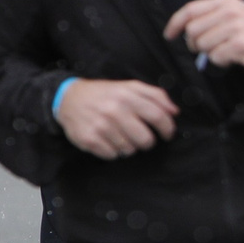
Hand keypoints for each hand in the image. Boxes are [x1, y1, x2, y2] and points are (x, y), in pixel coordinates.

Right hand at [58, 78, 179, 157]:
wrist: (69, 98)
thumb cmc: (106, 94)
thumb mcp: (131, 87)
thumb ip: (156, 95)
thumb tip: (175, 112)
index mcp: (128, 96)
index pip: (158, 117)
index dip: (168, 129)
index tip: (168, 134)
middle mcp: (114, 111)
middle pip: (146, 140)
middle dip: (147, 142)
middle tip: (142, 137)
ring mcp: (101, 126)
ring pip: (129, 150)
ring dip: (129, 146)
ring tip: (121, 136)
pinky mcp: (89, 139)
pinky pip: (112, 155)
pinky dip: (113, 151)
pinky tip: (108, 140)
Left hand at [162, 0, 243, 74]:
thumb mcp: (237, 15)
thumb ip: (213, 16)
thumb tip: (185, 28)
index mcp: (226, 2)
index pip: (190, 10)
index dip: (175, 23)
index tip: (169, 34)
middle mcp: (230, 12)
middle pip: (192, 30)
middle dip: (196, 43)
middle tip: (209, 47)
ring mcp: (235, 28)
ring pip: (202, 45)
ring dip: (211, 53)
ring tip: (227, 50)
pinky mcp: (239, 44)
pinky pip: (215, 57)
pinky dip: (221, 61)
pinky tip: (234, 57)